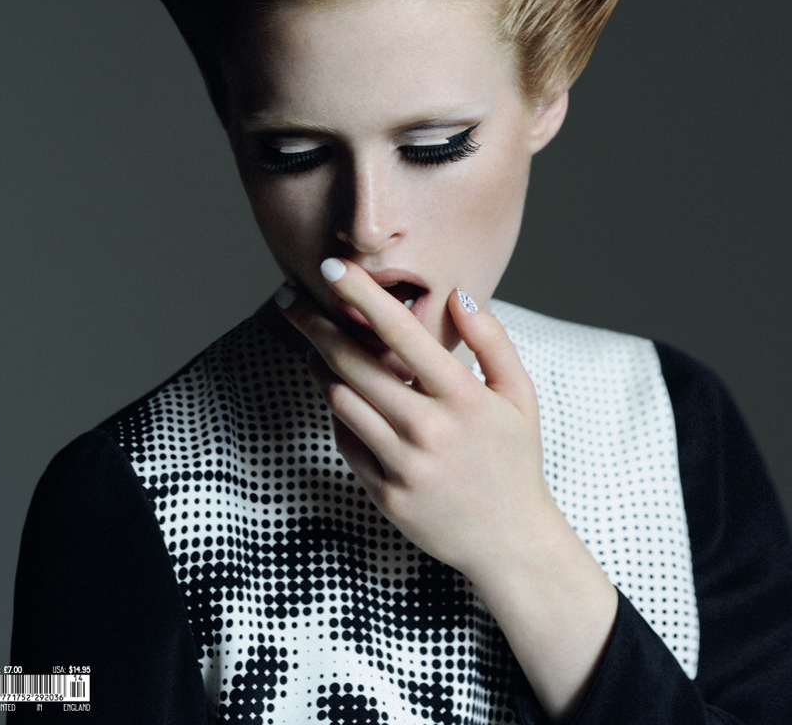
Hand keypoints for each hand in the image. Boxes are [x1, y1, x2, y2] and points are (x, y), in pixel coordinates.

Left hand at [277, 258, 617, 722]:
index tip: (331, 266)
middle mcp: (429, 428)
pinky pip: (346, 440)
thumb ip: (492, 341)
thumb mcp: (520, 396)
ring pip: (339, 400)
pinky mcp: (384, 493)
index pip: (402, 333)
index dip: (362, 294)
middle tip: (287, 298)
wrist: (510, 543)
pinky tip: (346, 398)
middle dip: (312, 323)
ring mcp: (403, 464)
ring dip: (320, 366)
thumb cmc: (515, 460)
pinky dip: (340, 413)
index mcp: (463, 397)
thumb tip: (459, 294)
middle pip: (353, 363)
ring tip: (314, 346)